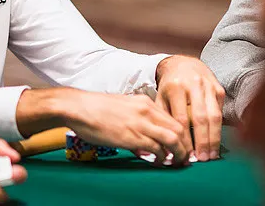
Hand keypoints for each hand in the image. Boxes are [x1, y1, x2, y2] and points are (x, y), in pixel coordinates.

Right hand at [63, 91, 188, 164]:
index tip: (183, 145)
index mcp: (145, 102)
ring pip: (172, 139)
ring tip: (175, 162)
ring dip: (178, 153)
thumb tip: (145, 136)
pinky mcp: (132, 136)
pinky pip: (157, 149)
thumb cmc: (95, 108)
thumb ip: (137, 118)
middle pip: (178, 129)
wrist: (78, 107)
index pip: (173, 118)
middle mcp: (146, 111)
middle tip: (185, 157)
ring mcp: (140, 123)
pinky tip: (159, 162)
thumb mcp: (123, 107)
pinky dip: (162, 158)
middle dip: (185, 145)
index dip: (182, 134)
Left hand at [156, 55, 224, 161]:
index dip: (185, 138)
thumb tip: (165, 144)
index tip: (185, 153)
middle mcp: (193, 85)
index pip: (181, 118)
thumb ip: (162, 118)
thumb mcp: (160, 97)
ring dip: (214, 138)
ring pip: (214, 116)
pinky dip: (219, 129)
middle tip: (202, 159)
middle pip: (200, 118)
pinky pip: (221, 111)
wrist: (183, 64)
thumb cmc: (169, 86)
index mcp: (175, 87)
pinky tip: (217, 142)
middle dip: (202, 141)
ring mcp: (208, 86)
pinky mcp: (219, 89)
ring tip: (212, 155)